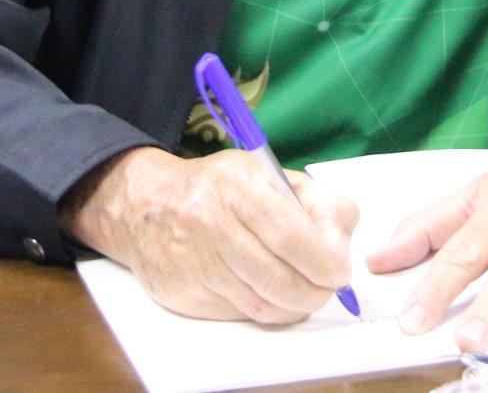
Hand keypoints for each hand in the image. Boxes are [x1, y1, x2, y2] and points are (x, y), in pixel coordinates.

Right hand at [60, 147, 358, 323]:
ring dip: (292, 306)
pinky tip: (267, 294)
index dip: (323, 261)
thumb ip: (315, 201)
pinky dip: (263, 310)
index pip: (290, 235)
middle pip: (278, 278)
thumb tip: (341, 241)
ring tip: (302, 293)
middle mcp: (210, 222)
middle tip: (326, 288)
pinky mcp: (183, 294)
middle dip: (314, 292)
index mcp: (237, 185)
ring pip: (260, 304)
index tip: (340, 271)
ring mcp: (193, 262)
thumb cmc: (220, 188)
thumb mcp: (267, 174)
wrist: (146, 205)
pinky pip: (238, 314)